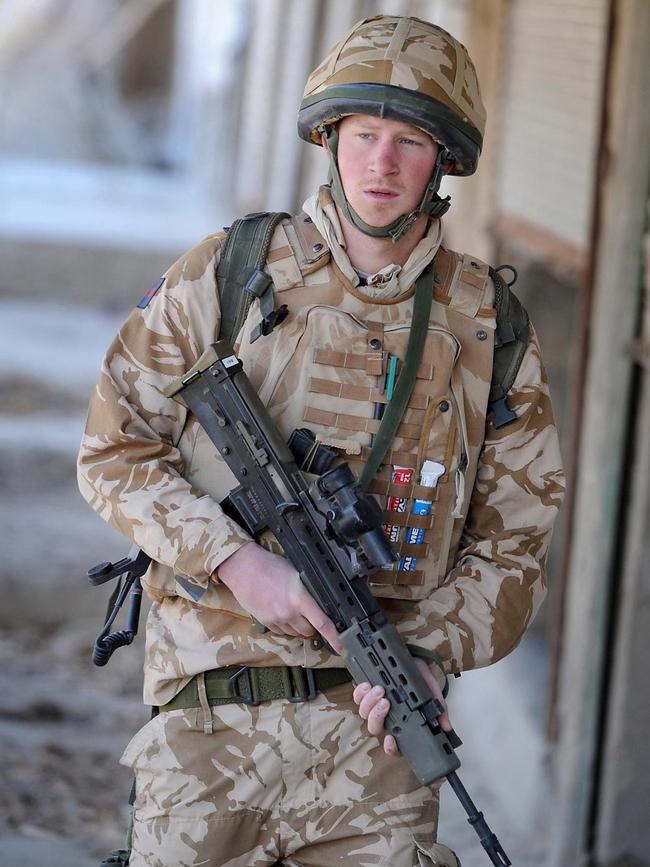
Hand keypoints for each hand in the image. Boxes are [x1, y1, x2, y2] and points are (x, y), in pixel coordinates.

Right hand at [216, 542, 342, 653]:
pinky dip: (285, 626)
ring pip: (296, 633)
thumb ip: (307, 591)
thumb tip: (319, 602)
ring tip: (291, 608)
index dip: (335, 638)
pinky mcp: (266, 623)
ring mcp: (276, 619)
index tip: (343, 648)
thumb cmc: (269, 566)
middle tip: (308, 611)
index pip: (323, 623)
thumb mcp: (296, 573)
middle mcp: (288, 612)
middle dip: (313, 625)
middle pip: (310, 631)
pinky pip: (282, 632)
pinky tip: (280, 611)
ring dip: (298, 626)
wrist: (243, 568)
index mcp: (299, 598)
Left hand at [353, 657, 450, 755]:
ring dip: (370, 703)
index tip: (391, 740)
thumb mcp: (431, 691)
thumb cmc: (419, 677)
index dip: (390, 748)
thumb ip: (438, 708)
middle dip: (377, 717)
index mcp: (402, 721)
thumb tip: (446, 727)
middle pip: (374, 728)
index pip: (394, 745)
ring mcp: (374, 704)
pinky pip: (357, 697)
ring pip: (365, 713)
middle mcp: (386, 716)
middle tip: (385, 703)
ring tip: (380, 689)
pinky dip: (360, 692)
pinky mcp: (365, 691)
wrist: (410, 657)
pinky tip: (367, 685)